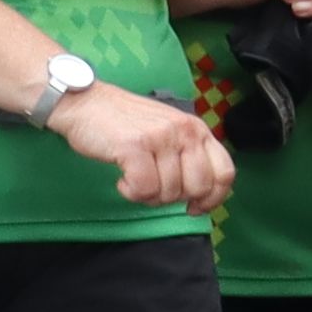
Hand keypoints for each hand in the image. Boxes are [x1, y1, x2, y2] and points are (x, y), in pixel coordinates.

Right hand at [54, 82, 234, 212]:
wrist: (86, 103)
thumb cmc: (125, 123)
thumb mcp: (169, 132)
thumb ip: (188, 156)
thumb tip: (201, 196)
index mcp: (197, 129)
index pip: (224, 173)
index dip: (213, 198)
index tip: (194, 207)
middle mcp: (185, 131)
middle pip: (198, 187)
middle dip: (175, 198)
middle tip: (154, 188)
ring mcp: (161, 137)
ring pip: (169, 192)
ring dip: (148, 195)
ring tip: (134, 179)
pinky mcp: (135, 146)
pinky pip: (144, 189)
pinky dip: (131, 192)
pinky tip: (122, 180)